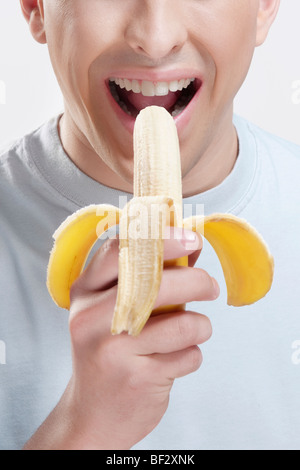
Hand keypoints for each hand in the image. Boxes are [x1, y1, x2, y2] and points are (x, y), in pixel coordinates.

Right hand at [24, 228, 217, 449]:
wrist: (93, 414)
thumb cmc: (109, 352)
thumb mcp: (112, 310)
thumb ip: (147, 278)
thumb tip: (191, 248)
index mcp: (85, 292)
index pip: (120, 251)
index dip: (162, 240)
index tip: (192, 239)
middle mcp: (92, 319)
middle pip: (157, 284)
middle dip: (197, 281)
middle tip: (210, 286)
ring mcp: (113, 350)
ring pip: (183, 324)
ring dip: (200, 326)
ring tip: (194, 331)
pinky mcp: (137, 379)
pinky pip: (188, 355)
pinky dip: (191, 355)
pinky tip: (175, 359)